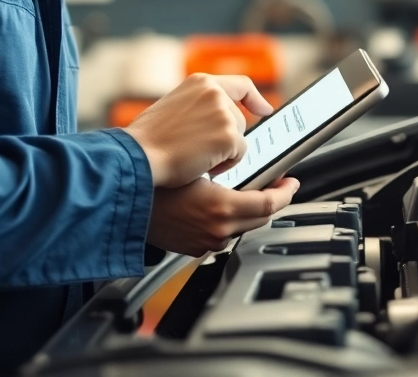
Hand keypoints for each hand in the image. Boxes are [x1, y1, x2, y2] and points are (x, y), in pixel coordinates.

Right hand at [124, 73, 272, 187]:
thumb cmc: (147, 140)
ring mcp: (223, 113)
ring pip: (239, 138)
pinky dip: (223, 164)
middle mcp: (215, 92)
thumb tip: (221, 118)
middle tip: (196, 149)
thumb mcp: (174, 107)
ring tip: (194, 155)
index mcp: (200, 82)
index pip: (240, 84)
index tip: (264, 109)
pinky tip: (200, 163)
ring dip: (222, 152)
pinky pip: (239, 155)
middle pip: (240, 120)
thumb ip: (200, 106)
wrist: (138, 156)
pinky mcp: (229, 135)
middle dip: (225, 139)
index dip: (255, 98)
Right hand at [147, 177, 299, 255]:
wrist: (125, 204)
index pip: (269, 205)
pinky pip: (223, 234)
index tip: (291, 183)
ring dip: (248, 210)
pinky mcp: (196, 249)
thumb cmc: (155, 182)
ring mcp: (206, 243)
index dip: (285, 193)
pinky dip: (228, 220)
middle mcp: (217, 231)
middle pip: (259, 218)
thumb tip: (253, 168)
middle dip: (269, 200)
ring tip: (245, 189)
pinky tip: (220, 204)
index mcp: (221, 209)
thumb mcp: (198, 168)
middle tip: (273, 182)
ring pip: (242, 227)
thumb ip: (230, 172)